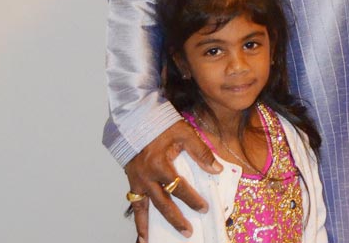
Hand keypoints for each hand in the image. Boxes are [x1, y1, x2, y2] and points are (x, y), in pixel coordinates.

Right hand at [125, 121, 220, 241]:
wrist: (135, 118)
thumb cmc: (161, 124)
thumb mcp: (185, 133)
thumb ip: (201, 152)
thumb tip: (217, 170)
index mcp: (160, 164)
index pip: (179, 187)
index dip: (192, 199)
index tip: (203, 208)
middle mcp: (146, 176)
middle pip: (163, 203)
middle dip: (175, 220)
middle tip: (188, 232)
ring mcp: (136, 180)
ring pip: (143, 209)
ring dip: (148, 227)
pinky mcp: (131, 181)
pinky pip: (134, 204)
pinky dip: (137, 219)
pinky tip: (141, 231)